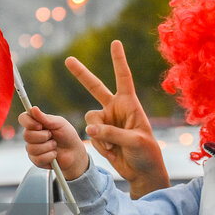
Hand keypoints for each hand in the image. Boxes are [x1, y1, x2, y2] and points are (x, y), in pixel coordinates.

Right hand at [18, 106, 88, 179]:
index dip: (28, 122)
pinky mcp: (36, 160)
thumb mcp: (59, 123)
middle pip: (26, 135)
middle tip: (52, 136)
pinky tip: (54, 154)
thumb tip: (33, 109)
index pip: (23, 118)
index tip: (40, 126)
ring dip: (48, 146)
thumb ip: (46, 118)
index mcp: (36, 123)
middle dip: (43, 136)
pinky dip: (50, 156)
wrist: (74, 152)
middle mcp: (31, 135)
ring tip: (55, 145)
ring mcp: (32, 148)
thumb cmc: (67, 135)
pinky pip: (38, 159)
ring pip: (32, 148)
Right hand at [65, 40, 168, 198]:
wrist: (141, 172)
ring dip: (100, 134)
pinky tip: (113, 151)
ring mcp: (106, 121)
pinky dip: (100, 145)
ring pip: (90, 120)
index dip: (118, 60)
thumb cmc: (146, 153)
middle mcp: (116, 109)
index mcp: (130, 104)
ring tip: (115, 146)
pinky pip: (90, 134)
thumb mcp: (134, 141)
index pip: (123, 78)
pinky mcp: (100, 135)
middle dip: (81, 74)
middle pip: (95, 87)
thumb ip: (112, 133)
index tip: (115, 42)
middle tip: (68, 60)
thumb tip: (90, 129)